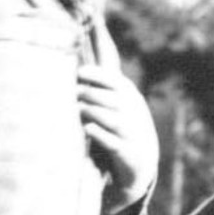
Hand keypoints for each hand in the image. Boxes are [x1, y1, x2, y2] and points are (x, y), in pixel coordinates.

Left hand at [77, 62, 158, 212]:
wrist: (141, 161)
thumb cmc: (121, 125)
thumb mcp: (118, 102)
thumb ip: (102, 83)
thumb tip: (83, 53)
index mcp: (129, 96)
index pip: (113, 80)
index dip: (96, 75)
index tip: (79, 73)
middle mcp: (133, 112)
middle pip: (107, 97)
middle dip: (88, 94)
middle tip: (72, 94)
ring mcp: (131, 132)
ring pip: (108, 117)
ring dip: (90, 112)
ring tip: (76, 110)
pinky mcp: (126, 151)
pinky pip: (111, 140)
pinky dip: (99, 133)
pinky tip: (87, 128)